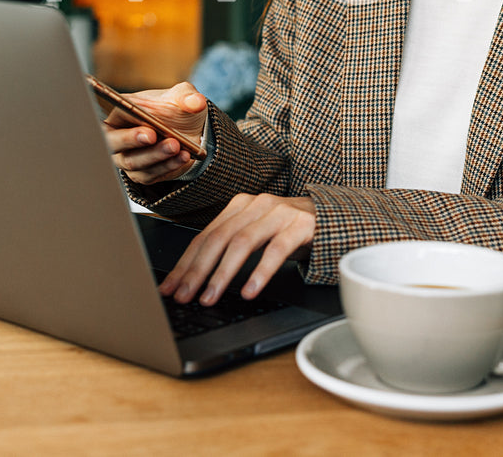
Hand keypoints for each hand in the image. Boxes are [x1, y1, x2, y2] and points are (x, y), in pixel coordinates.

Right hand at [101, 81, 207, 184]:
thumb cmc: (176, 110)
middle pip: (113, 144)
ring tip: (177, 146)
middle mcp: (119, 137)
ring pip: (134, 162)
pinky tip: (184, 157)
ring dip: (156, 155)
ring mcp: (127, 158)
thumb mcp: (184, 96)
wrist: (189, 132)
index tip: (149, 131)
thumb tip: (197, 102)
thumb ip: (187, 97)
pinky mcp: (142, 173)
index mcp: (122, 112)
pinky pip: (150, 174)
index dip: (127, 125)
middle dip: (132, 141)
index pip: (115, 119)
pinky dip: (168, 166)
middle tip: (153, 136)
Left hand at [159, 193, 315, 304]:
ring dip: (222, 273)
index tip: (170, 287)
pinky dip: (260, 272)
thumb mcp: (257, 234)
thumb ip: (231, 247)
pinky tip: (249, 290)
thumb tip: (196, 279)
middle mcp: (257, 205)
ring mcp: (280, 213)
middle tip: (184, 296)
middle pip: (219, 238)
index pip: (205, 236)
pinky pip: (277, 250)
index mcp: (240, 206)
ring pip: (243, 242)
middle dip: (197, 270)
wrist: (333, 218)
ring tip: (210, 296)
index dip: (185, 263)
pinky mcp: (301, 225)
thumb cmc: (289, 231)